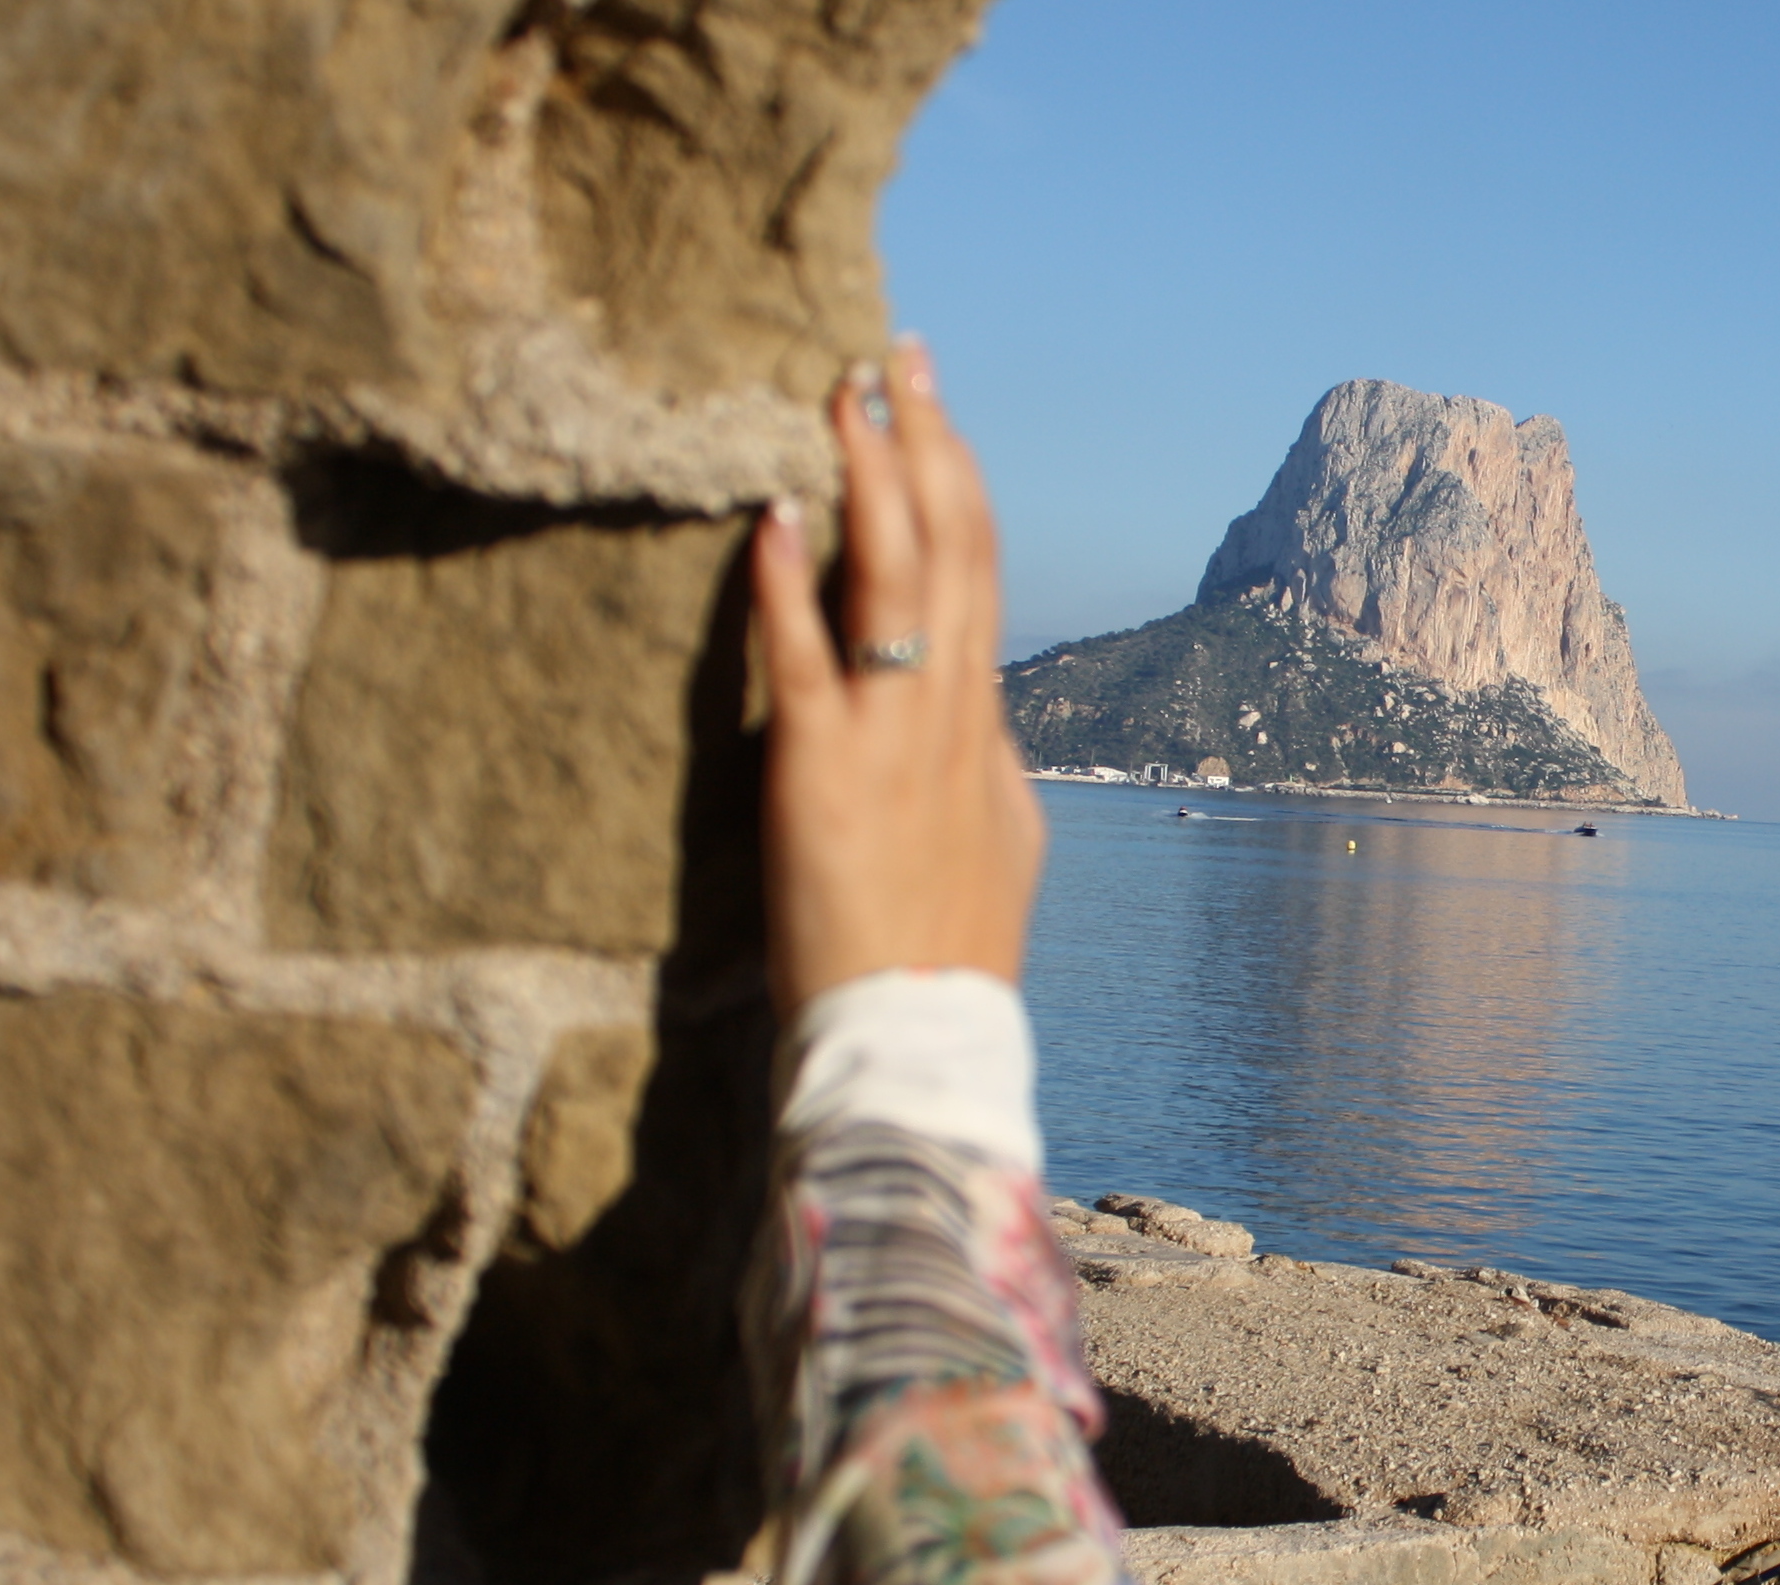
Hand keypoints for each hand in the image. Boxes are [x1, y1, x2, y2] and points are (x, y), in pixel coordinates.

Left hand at [753, 339, 1043, 1016]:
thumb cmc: (950, 959)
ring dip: (874, 475)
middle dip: (929, 442)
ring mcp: (894, 739)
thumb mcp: (1001, 846)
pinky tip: (778, 513)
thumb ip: (990, 769)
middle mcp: (953, 716)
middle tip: (901, 355)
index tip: (933, 415)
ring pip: (899, 579)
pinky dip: (793, 582)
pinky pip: (809, 658)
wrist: (922, 1035)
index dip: (959, 485)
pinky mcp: (823, 772)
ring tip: (847, 392)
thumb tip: (987, 720)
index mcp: (990, 729)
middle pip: (955, 549)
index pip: (984, 577)